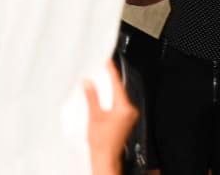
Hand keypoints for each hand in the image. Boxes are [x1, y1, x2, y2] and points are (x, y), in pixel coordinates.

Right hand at [84, 60, 136, 174]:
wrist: (106, 157)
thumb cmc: (101, 142)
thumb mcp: (94, 116)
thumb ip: (92, 98)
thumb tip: (89, 83)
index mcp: (124, 108)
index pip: (117, 85)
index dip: (111, 72)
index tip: (108, 62)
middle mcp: (130, 111)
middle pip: (119, 90)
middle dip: (111, 80)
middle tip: (103, 68)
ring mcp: (130, 116)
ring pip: (120, 97)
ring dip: (111, 89)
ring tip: (103, 79)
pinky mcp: (127, 120)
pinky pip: (120, 104)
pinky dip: (112, 98)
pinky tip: (105, 95)